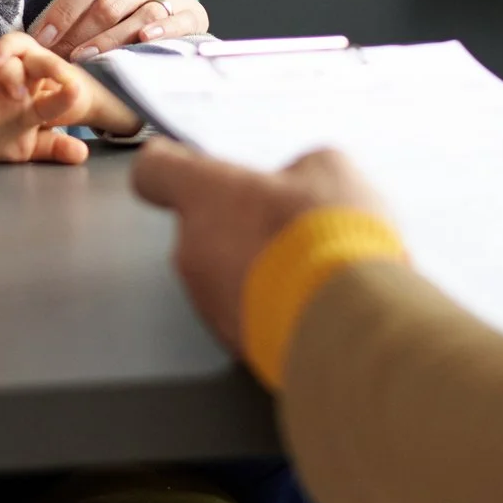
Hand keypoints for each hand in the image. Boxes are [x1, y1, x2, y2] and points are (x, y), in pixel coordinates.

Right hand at [0, 34, 89, 163]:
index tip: (75, 88)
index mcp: (28, 85)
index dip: (60, 77)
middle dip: (17, 70)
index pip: (47, 74)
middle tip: (20, 97)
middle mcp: (4, 72)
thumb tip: (82, 153)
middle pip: (14, 52)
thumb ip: (52, 147)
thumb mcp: (25, 147)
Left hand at [27, 0, 210, 58]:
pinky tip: (141, 43)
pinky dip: (159, 33)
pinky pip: (176, 24)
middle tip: (56, 53)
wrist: (169, 6)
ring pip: (139, 18)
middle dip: (79, 30)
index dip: (63, 7)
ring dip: (108, 42)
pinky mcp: (194, 15)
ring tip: (83, 58)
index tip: (41, 34)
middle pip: (110, 3)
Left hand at [129, 142, 388, 353]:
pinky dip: (267, 302)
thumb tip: (299, 184)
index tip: (183, 161)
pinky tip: (309, 297)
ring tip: (308, 263)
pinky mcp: (231, 341)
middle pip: (199, 224)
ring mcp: (208, 301)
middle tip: (284, 217)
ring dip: (253, 264)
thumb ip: (296, 170)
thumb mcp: (329, 170)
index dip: (169, 163)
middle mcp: (192, 248)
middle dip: (236, 219)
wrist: (347, 325)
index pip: (154, 171)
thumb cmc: (328, 240)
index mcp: (204, 195)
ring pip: (221, 270)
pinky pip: (242, 309)